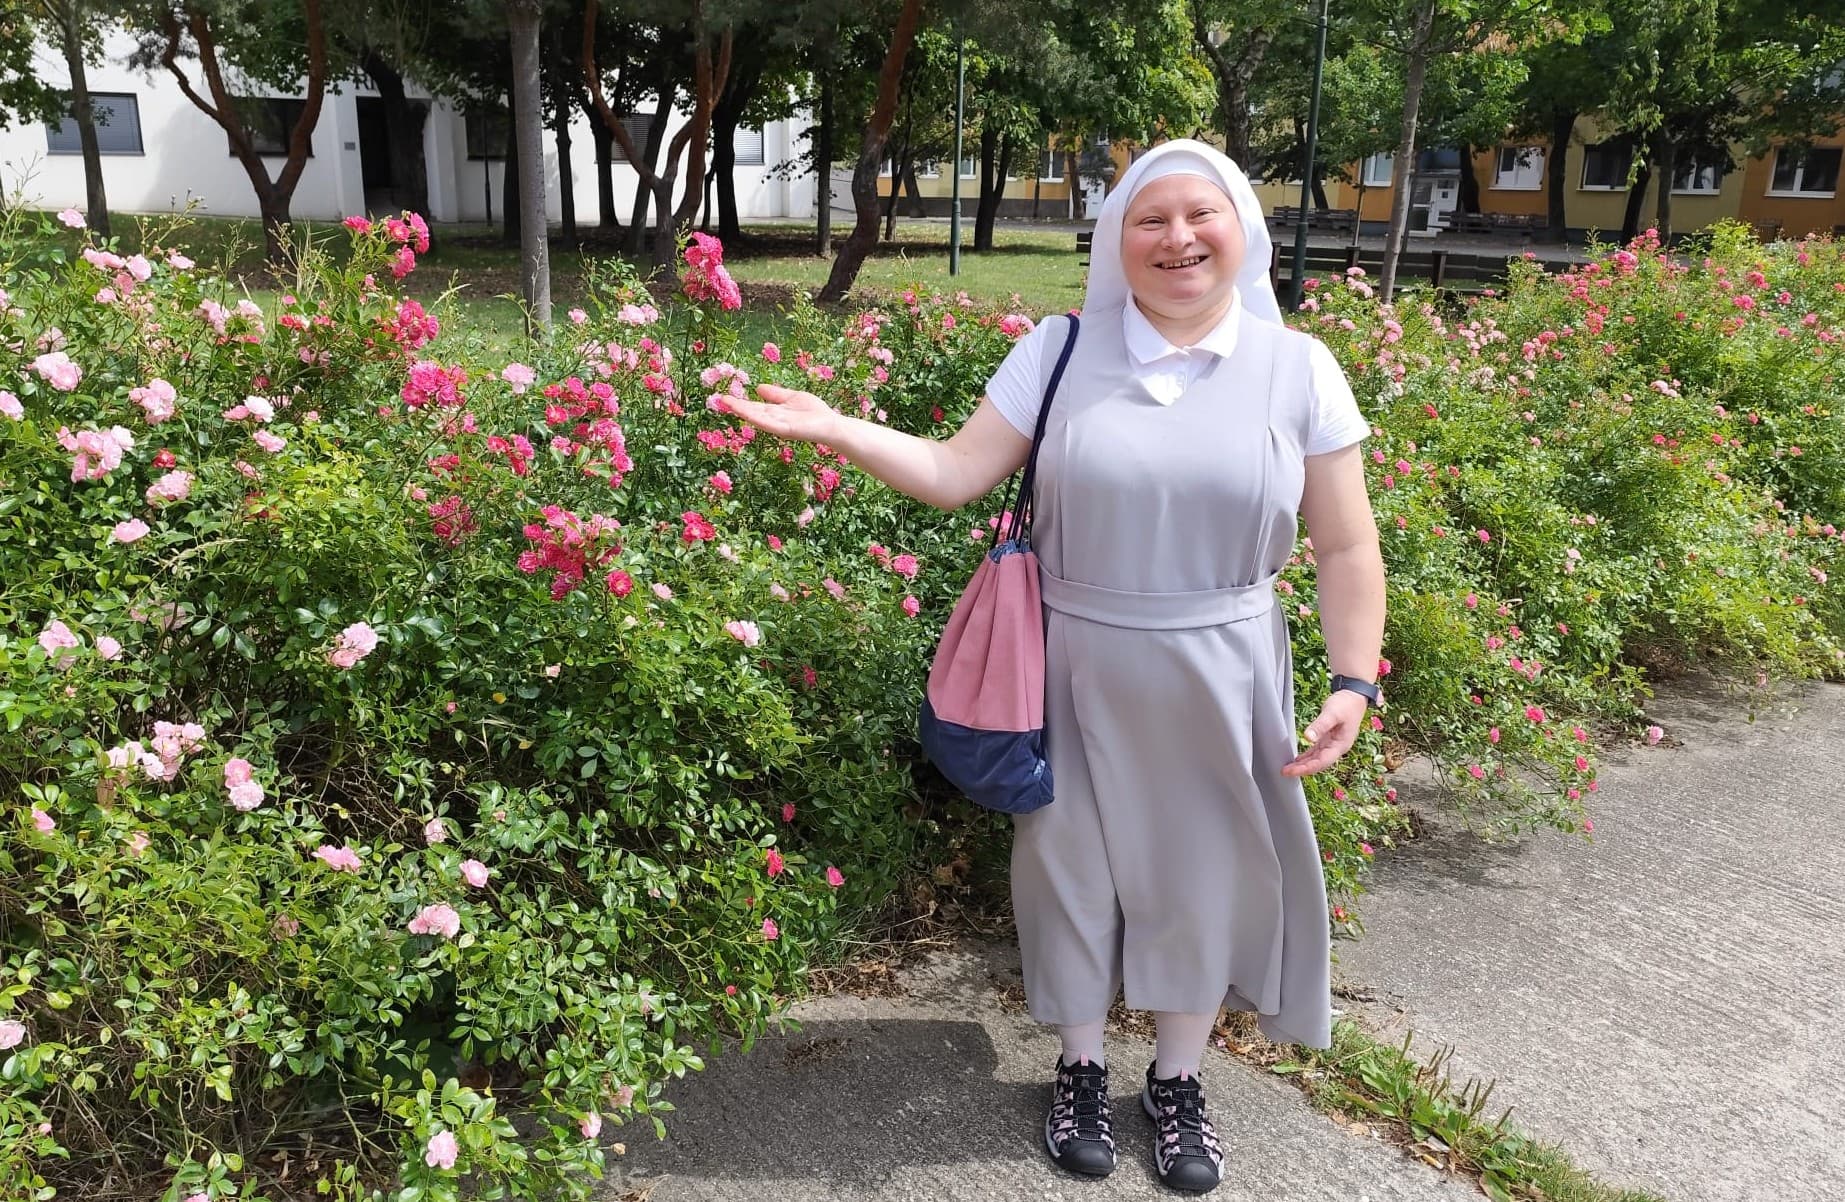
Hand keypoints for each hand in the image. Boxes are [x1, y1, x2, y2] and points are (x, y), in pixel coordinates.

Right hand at [718, 383, 843, 445]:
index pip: (754, 407)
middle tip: (720, 400)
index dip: (740, 402)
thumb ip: (776, 394)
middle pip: (752, 412)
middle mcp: (774, 421)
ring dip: (743, 411)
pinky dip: (758, 418)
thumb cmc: (814, 412)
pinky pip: (770, 424)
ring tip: (728, 404)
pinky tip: (747, 413)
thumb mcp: (791, 397)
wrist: (831, 424)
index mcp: (775, 413)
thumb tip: (758, 387)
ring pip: (758, 418)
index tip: (725, 397)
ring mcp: (779, 426)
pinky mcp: (787, 430)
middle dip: (737, 407)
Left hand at [1280, 689, 1370, 777]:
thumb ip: (1320, 725)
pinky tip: (1298, 760)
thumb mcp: (1332, 713)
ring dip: (1303, 765)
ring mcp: (1333, 744)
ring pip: (1317, 759)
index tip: (1291, 771)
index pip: (1321, 762)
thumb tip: (1307, 737)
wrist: (1355, 697)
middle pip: (1318, 764)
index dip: (1306, 769)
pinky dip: (1307, 757)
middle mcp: (1337, 748)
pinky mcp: (1329, 739)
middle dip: (1302, 769)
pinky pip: (1316, 752)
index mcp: (1340, 745)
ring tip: (1288, 768)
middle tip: (1285, 772)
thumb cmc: (1346, 704)